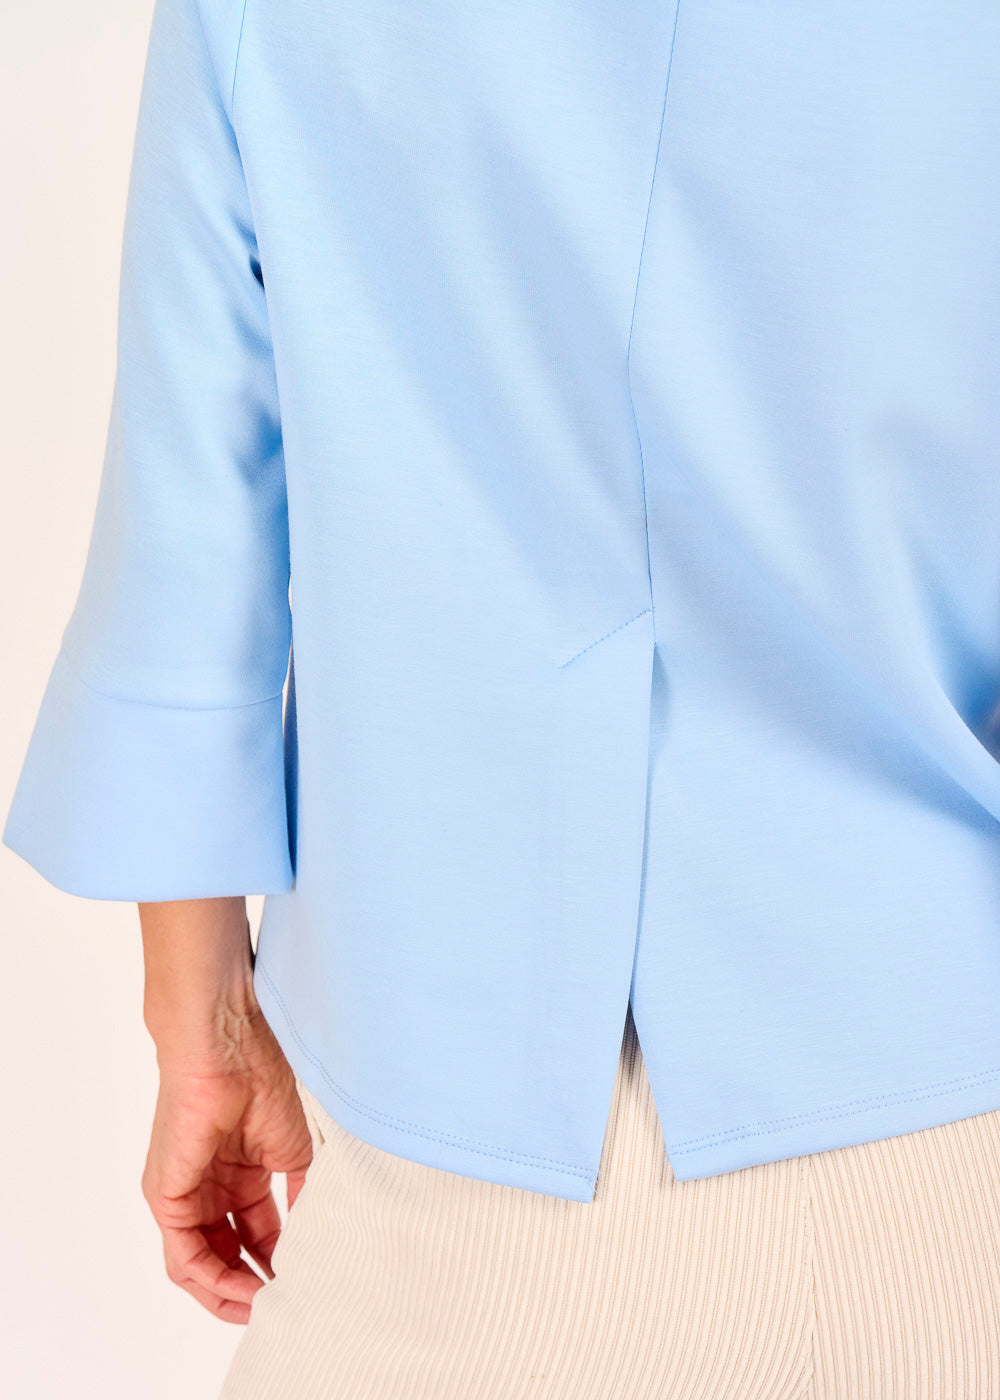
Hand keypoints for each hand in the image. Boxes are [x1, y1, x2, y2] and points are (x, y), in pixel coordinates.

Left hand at [141, 1006, 313, 1323]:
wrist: (230, 1047)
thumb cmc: (261, 1079)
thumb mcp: (294, 1152)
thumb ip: (298, 1196)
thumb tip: (312, 1236)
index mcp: (236, 1175)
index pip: (252, 1236)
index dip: (275, 1263)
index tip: (300, 1282)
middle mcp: (206, 1189)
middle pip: (224, 1257)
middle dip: (250, 1287)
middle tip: (278, 1307)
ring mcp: (183, 1195)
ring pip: (199, 1265)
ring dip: (230, 1292)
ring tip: (263, 1306)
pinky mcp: (166, 1197)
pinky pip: (184, 1256)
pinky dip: (212, 1280)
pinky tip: (242, 1289)